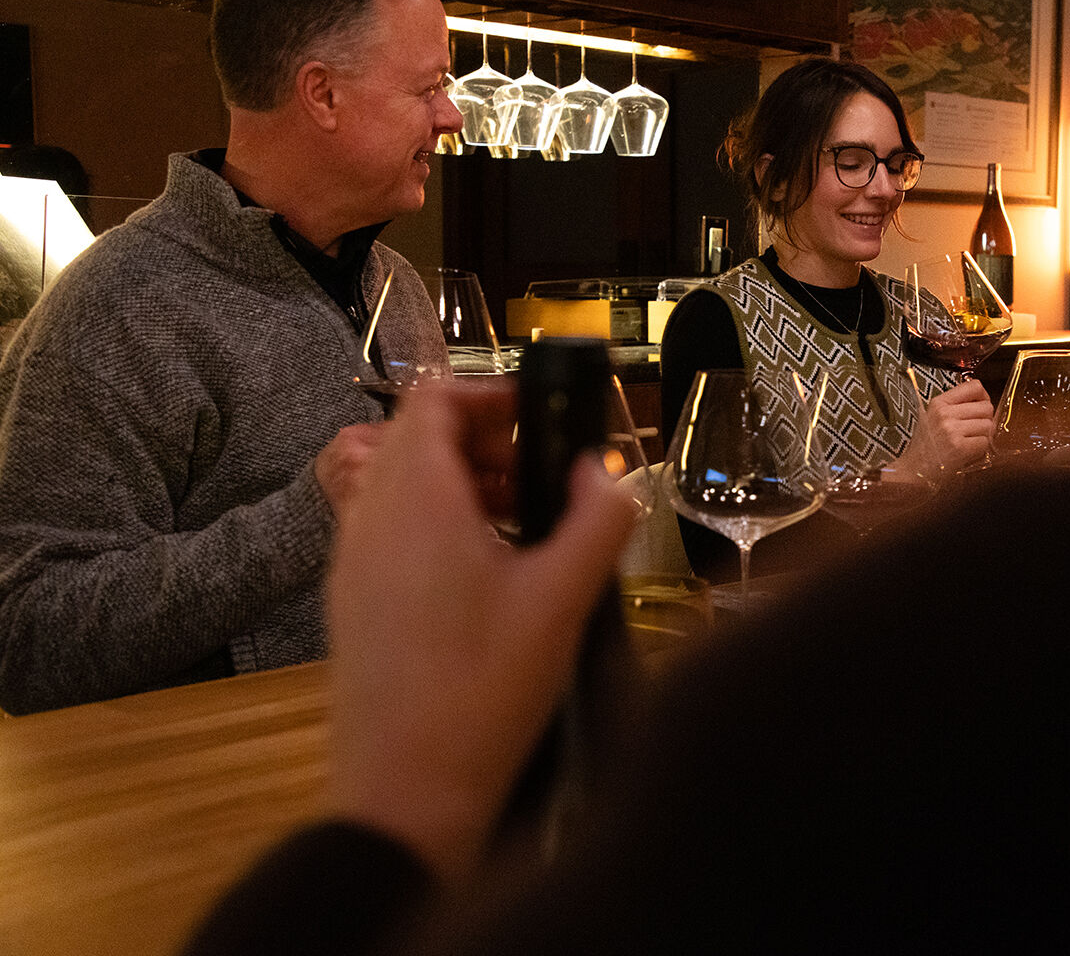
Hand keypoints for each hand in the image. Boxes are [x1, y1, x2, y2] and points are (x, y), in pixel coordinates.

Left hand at [325, 381, 637, 880]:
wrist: (402, 791)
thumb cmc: (484, 689)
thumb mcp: (562, 599)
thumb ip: (598, 518)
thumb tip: (605, 471)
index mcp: (416, 498)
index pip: (431, 399)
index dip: (487, 393)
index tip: (539, 418)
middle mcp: (370, 515)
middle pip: (416, 437)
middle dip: (482, 440)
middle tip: (537, 477)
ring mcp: (351, 557)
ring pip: (401, 482)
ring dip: (460, 482)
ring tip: (520, 524)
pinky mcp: (350, 597)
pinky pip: (389, 526)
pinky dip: (435, 521)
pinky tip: (484, 574)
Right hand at [896, 378, 993, 475]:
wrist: (913, 468)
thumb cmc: (926, 443)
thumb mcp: (933, 416)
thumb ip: (955, 405)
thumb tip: (983, 398)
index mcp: (939, 403)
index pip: (974, 387)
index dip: (983, 397)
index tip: (979, 405)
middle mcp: (944, 414)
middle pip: (986, 407)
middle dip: (985, 419)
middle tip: (974, 428)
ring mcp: (951, 430)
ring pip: (988, 425)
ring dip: (983, 435)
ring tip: (968, 440)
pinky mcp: (959, 447)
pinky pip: (985, 442)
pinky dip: (980, 448)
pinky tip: (967, 451)